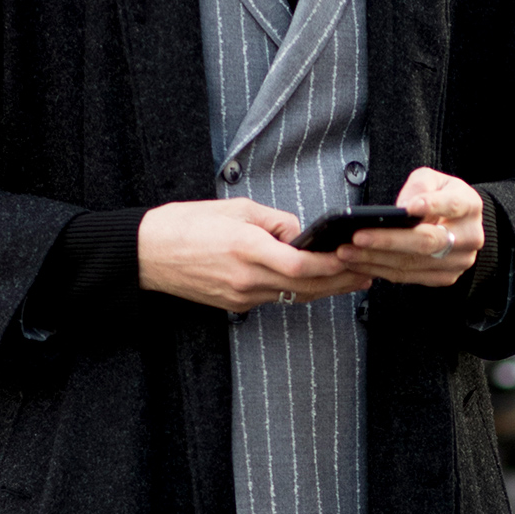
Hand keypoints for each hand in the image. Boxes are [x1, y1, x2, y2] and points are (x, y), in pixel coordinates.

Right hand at [137, 198, 358, 315]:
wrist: (148, 253)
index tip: (354, 258)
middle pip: (306, 287)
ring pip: (294, 296)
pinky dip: (297, 291)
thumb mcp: (236, 208)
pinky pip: (275, 298)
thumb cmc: (187, 224)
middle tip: (366, 274)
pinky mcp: (235, 305)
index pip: (302, 266)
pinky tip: (313, 283)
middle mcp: (246, 278)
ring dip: (324, 289)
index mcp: (247, 248)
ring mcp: (241, 296)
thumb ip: (275, 221)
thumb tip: (301, 234)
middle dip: (340, 281)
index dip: (333, 266)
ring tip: (350, 280)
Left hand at [335, 168, 484, 287]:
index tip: (407, 208)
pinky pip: (408, 276)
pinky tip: (359, 264)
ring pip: (413, 263)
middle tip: (357, 237)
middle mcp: (470, 237)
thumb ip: (420, 185)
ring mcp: (458, 262)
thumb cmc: (441, 197)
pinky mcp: (444, 277)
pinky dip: (381, 270)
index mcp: (470, 206)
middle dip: (388, 241)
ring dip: (376, 260)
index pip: (452, 205)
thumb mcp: (434, 179)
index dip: (431, 206)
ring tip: (348, 252)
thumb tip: (402, 207)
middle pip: (427, 242)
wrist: (458, 224)